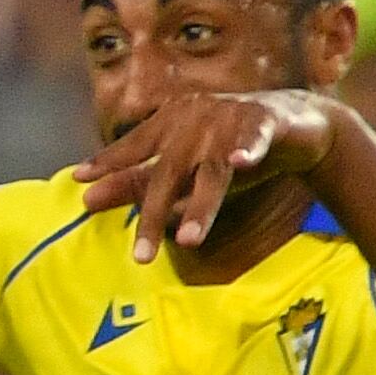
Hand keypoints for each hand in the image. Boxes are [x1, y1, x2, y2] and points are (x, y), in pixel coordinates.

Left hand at [73, 89, 339, 262]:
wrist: (295, 123)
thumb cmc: (227, 147)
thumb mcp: (182, 169)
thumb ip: (136, 183)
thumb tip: (84, 199)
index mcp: (171, 122)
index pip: (135, 146)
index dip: (111, 162)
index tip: (80, 181)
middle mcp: (195, 117)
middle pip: (169, 170)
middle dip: (155, 214)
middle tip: (141, 256)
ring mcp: (231, 117)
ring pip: (212, 168)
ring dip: (202, 204)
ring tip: (188, 240)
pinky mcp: (267, 122)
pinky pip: (255, 138)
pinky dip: (248, 149)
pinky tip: (241, 163)